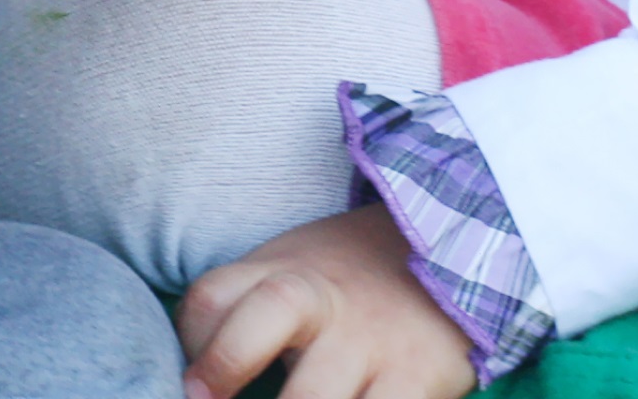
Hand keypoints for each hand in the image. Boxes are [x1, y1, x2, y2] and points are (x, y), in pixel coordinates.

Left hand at [178, 205, 474, 398]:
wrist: (447, 252)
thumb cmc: (344, 284)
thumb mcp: (288, 274)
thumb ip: (240, 312)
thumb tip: (191, 385)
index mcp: (279, 273)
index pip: (214, 296)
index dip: (193, 344)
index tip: (190, 391)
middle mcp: (323, 299)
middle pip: (270, 311)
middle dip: (229, 361)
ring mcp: (371, 339)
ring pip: (319, 392)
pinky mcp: (418, 376)